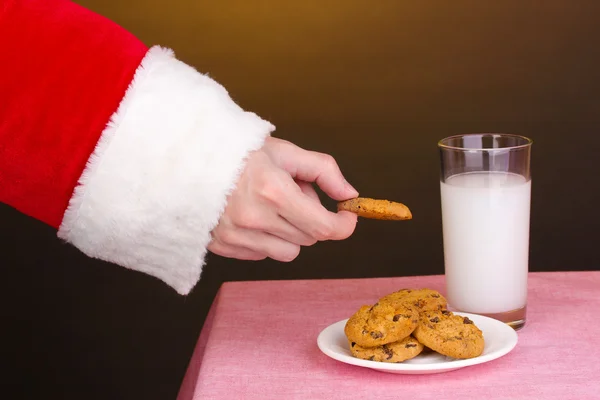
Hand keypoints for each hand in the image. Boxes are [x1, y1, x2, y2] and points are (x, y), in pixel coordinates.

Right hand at [208, 136, 358, 261]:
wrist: (185, 160)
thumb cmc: (237, 151)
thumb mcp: (284, 151)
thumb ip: (323, 171)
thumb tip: (350, 194)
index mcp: (273, 191)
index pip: (323, 227)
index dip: (343, 226)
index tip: (347, 216)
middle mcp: (255, 218)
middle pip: (309, 239)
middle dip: (312, 218)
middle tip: (294, 193)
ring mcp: (237, 236)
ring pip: (288, 252)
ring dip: (290, 233)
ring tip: (271, 207)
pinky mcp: (223, 247)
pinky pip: (262, 254)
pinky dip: (266, 239)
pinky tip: (252, 216)